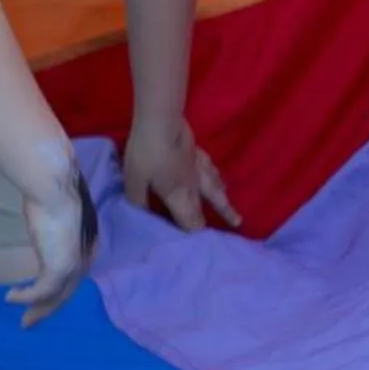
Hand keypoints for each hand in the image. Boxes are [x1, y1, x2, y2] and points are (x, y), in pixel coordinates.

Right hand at [5, 163, 96, 326]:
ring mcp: (73, 266)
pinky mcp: (58, 269)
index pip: (73, 278)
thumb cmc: (52, 194)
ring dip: (37, 310)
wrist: (54, 189)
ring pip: (55, 297)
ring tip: (23, 320)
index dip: (59, 292)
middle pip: (66, 292)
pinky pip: (40, 292)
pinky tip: (11, 297)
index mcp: (86, 247)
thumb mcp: (56, 215)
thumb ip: (56, 229)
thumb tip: (48, 228)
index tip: (44, 301)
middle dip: (48, 309)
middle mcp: (84, 260)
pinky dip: (25, 297)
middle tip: (30, 321)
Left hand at [122, 116, 239, 232]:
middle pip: (207, 208)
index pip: (191, 222)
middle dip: (217, 222)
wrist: (161, 120)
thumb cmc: (146, 153)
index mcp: (178, 197)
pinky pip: (212, 170)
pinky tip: (220, 179)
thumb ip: (138, 201)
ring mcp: (198, 168)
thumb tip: (142, 216)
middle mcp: (193, 186)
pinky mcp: (198, 153)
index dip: (196, 235)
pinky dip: (218, 179)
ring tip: (235, 215)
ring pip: (216, 190)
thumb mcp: (133, 181)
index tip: (203, 249)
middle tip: (232, 233)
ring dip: (225, 204)